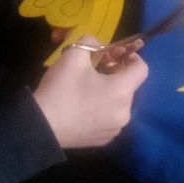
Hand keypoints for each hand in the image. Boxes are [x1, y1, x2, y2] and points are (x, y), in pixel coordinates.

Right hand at [33, 39, 147, 147]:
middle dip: (116, 70)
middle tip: (95, 64)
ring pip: (119, 101)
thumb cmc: (62, 88)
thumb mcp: (74, 55)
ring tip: (87, 83)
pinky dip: (102, 105)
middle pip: (129, 84)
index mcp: (122, 91)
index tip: (113, 52)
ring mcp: (114, 129)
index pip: (142, 68)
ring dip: (109, 88)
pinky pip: (110, 116)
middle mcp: (124, 113)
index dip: (131, 55)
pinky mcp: (103, 140)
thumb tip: (99, 47)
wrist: (41, 126)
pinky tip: (83, 102)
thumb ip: (91, 42)